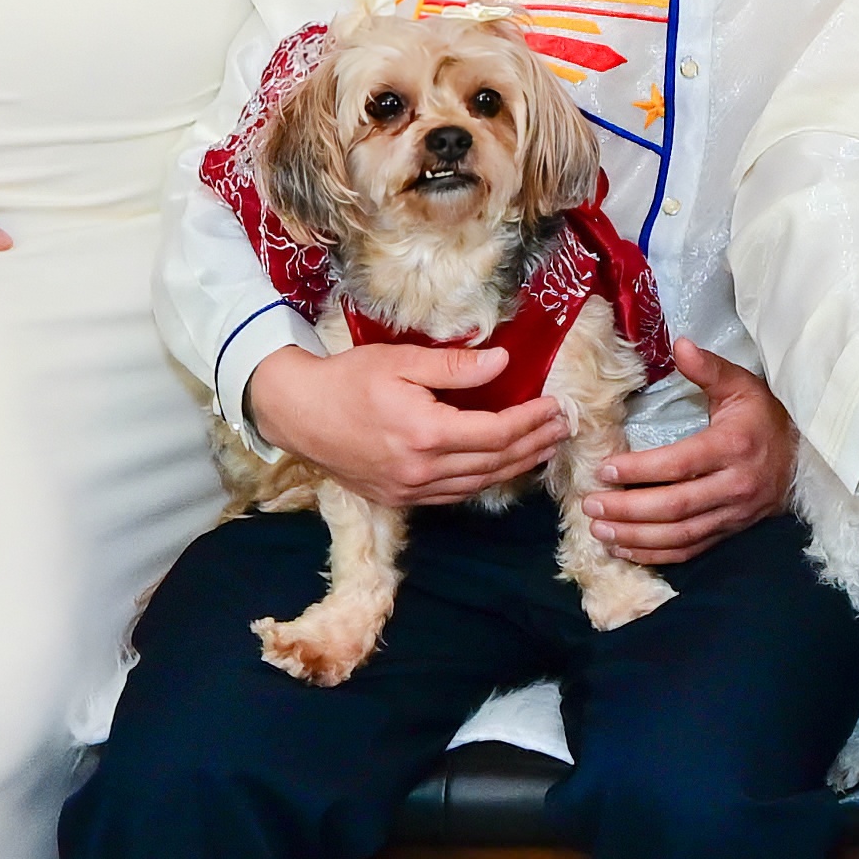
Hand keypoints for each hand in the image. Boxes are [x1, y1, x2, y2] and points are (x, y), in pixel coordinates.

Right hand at [247, 339, 560, 507]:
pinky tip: (500, 467)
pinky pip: (453, 494)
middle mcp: (421, 469)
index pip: (497, 434)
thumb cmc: (348, 380)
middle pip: (494, 463)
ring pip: (477, 484)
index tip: (554, 407)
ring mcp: (409, 489)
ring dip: (515, 467)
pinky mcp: (398, 497)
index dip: (531, 421)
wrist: (297, 413)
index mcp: (426, 434)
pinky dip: (483, 481)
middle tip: (561, 429)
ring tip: (543, 448)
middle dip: (533, 445)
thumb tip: (504, 362)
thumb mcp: (401, 361)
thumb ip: (455, 366)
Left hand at [581, 339, 798, 565]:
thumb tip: (678, 344)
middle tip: (590, 503)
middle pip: (675, 506)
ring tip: (599, 530)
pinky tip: (626, 548)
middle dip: (628, 509)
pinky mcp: (731, 531)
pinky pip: (690, 551)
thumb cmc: (764, 416)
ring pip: (679, 535)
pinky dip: (655, 554)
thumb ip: (708, 368)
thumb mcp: (740, 385)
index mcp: (734, 446)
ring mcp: (734, 514)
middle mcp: (735, 485)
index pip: (679, 464)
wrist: (804, 454)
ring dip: (635, 537)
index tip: (603, 469)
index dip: (638, 470)